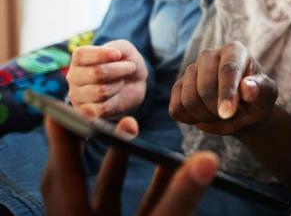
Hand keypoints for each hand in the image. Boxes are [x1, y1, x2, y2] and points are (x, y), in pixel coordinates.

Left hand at [41, 112, 217, 215]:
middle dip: (78, 144)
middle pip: (70, 180)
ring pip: (101, 192)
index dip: (61, 142)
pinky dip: (145, 185)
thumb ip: (179, 198)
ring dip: (115, 158)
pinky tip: (168, 165)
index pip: (63, 177)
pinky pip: (129, 205)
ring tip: (130, 124)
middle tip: (86, 111)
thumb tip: (208, 159)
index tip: (56, 110)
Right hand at [67, 40, 148, 117]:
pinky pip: (103, 108)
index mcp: (79, 59)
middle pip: (96, 73)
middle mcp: (74, 77)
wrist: (133, 84)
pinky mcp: (86, 113)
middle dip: (119, 70)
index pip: (82, 55)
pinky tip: (116, 96)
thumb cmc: (124, 63)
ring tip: (121, 82)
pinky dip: (116, 100)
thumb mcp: (124, 49)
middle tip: (128, 68)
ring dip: (119, 85)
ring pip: (101, 91)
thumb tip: (115, 55)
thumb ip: (118, 47)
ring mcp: (78, 96)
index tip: (118, 54)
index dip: (103, 54)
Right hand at [169, 41, 277, 135]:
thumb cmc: (258, 98)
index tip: (228, 112)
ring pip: (189, 100)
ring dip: (207, 117)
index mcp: (234, 50)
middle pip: (205, 88)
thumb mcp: (267, 95)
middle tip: (234, 114)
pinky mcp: (179, 86)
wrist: (244, 110)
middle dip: (219, 110)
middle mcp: (209, 55)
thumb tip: (247, 87)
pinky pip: (177, 109)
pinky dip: (191, 120)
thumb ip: (261, 89)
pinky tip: (205, 116)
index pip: (228, 70)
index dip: (227, 93)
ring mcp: (191, 70)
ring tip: (222, 115)